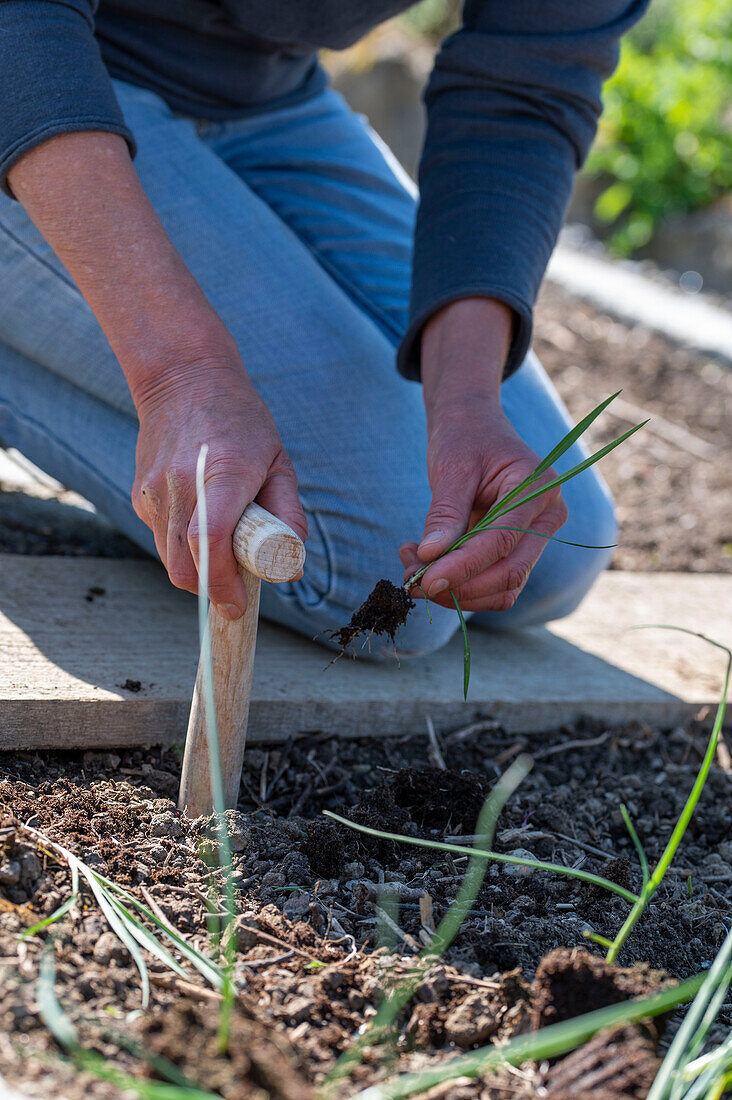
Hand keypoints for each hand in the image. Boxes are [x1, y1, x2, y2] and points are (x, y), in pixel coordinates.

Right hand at [133, 353, 306, 619]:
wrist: (183, 378)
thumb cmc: (241, 421)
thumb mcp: (279, 461)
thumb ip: (287, 513)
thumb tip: (292, 563)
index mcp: (222, 474)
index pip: (210, 542)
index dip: (224, 584)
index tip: (237, 605)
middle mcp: (181, 484)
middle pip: (185, 566)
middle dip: (211, 590)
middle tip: (236, 591)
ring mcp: (154, 491)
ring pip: (170, 560)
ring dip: (197, 572)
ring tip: (224, 555)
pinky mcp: (140, 495)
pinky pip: (161, 540)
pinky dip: (182, 548)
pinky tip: (201, 524)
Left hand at [399, 298, 566, 611]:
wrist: (474, 427)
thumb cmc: (465, 439)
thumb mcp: (451, 468)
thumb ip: (444, 513)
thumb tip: (430, 557)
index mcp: (538, 487)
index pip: (502, 541)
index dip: (463, 566)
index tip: (425, 581)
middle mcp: (547, 517)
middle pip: (510, 572)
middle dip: (460, 586)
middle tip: (412, 581)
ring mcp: (537, 537)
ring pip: (504, 588)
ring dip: (459, 592)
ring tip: (414, 571)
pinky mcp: (519, 551)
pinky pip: (495, 585)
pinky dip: (462, 586)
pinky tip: (428, 567)